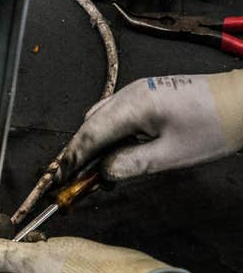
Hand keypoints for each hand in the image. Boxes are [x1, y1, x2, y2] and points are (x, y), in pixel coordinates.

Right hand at [60, 70, 242, 180]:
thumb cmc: (214, 127)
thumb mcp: (172, 156)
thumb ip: (131, 165)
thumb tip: (103, 173)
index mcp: (133, 106)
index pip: (89, 135)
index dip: (71, 160)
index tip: (58, 180)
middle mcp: (129, 93)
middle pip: (89, 125)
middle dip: (76, 153)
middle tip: (70, 181)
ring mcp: (136, 91)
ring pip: (99, 118)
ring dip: (91, 144)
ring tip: (92, 172)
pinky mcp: (145, 94)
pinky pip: (113, 114)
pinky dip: (105, 134)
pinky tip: (112, 153)